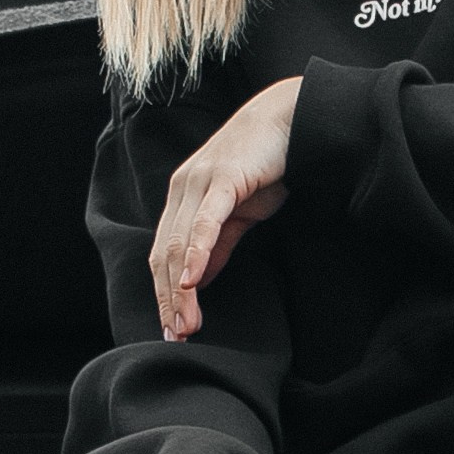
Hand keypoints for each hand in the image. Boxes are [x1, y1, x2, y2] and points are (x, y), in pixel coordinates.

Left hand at [149, 76, 301, 339]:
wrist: (290, 117)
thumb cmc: (265, 163)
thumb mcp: (239, 212)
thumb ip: (217, 243)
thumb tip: (199, 279)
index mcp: (183, 198)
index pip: (163, 254)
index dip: (165, 294)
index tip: (172, 329)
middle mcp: (182, 190)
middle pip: (164, 255)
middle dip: (169, 300)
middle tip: (177, 337)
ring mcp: (199, 183)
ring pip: (179, 244)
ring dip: (180, 289)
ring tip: (186, 324)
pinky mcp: (223, 179)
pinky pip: (205, 222)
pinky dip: (195, 253)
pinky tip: (192, 282)